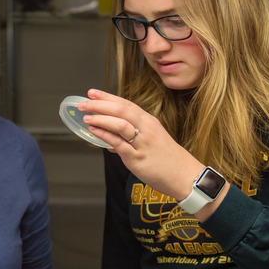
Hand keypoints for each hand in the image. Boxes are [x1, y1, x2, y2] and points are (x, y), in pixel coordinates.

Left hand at [78, 89, 205, 201]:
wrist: (184, 176)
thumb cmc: (167, 159)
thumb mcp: (151, 142)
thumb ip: (129, 139)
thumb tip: (109, 142)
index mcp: (149, 122)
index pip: (126, 104)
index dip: (108, 97)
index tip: (93, 92)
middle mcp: (146, 129)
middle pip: (121, 110)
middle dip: (100, 104)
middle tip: (84, 102)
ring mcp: (142, 143)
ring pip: (120, 124)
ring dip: (101, 118)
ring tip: (86, 116)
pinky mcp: (137, 158)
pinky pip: (119, 144)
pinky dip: (105, 136)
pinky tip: (95, 131)